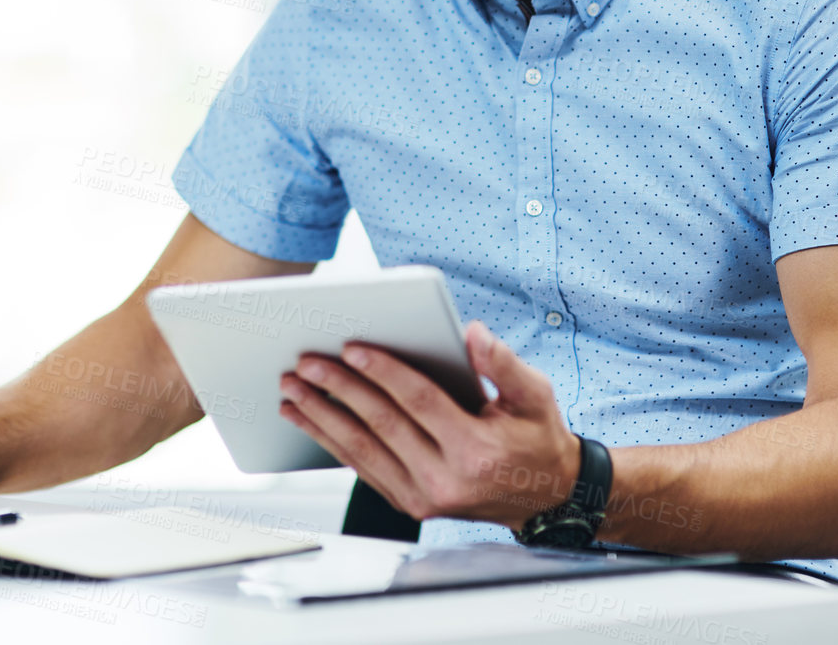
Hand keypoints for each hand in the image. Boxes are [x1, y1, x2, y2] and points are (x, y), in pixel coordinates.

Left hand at [278, 321, 580, 528]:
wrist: (545, 498)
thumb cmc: (536, 439)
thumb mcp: (535, 396)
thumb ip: (504, 363)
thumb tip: (472, 333)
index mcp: (476, 450)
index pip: (419, 402)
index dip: (384, 372)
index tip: (352, 346)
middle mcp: (446, 480)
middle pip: (381, 425)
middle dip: (338, 390)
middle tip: (306, 362)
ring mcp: (424, 497)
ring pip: (362, 451)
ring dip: (322, 418)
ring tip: (292, 390)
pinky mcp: (410, 504)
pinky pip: (363, 468)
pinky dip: (331, 442)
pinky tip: (309, 419)